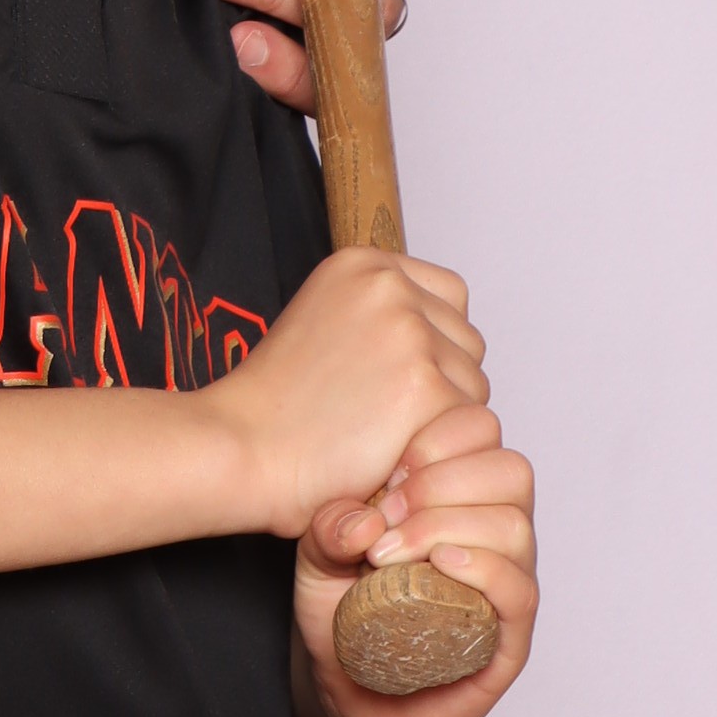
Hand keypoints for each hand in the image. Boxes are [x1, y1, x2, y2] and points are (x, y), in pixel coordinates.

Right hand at [205, 247, 487, 538]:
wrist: (243, 445)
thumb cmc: (276, 403)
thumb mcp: (323, 321)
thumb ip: (378, 314)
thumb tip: (440, 337)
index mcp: (363, 264)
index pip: (450, 295)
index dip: (434, 341)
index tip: (400, 374)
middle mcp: (390, 287)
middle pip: (467, 342)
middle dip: (442, 380)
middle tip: (386, 412)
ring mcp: (409, 335)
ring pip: (473, 386)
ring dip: (443, 416)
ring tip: (383, 432)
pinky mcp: (425, 387)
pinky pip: (467, 424)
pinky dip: (438, 448)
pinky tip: (391, 452)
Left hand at [294, 400, 538, 716]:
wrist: (340, 682)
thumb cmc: (338, 606)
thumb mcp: (316, 551)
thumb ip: (328, 524)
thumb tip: (363, 518)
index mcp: (459, 493)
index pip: (482, 432)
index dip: (439, 439)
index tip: (388, 468)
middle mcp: (493, 532)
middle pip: (510, 471)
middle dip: (444, 482)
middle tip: (389, 509)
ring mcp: (506, 582)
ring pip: (515, 525)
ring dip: (451, 526)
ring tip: (392, 550)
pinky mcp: (509, 638)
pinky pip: (519, 590)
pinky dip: (483, 569)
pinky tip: (439, 565)